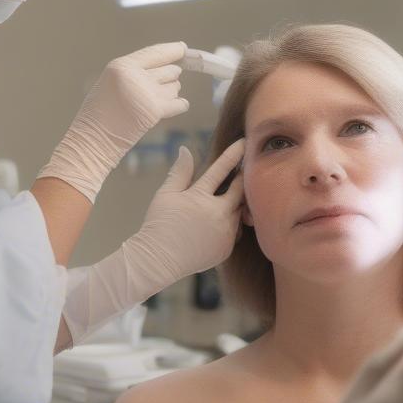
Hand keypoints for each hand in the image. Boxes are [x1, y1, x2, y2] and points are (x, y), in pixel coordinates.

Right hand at [37, 42, 188, 202]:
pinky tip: (167, 109)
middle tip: (153, 91)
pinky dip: (178, 106)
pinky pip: (180, 104)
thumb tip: (171, 66)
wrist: (93, 141)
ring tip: (150, 103)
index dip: (173, 50)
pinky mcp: (155, 111)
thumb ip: (136, 71)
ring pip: (175, 87)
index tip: (183, 49)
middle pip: (170, 69)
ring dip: (170, 94)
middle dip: (168, 78)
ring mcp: (147, 93)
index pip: (155, 52)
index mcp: (121, 65)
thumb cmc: (100, 113)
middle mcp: (135, 75)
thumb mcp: (112, 82)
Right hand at [60, 140, 244, 345]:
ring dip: (237, 204)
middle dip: (243, 179)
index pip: (222, 170)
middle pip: (240, 191)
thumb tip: (185, 149)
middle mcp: (218, 214)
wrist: (158, 260)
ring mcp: (225, 232)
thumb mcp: (165, 194)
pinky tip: (218, 224)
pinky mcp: (226, 248)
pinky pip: (235, 232)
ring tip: (228, 201)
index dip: (234, 154)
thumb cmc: (159, 224)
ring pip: (239, 212)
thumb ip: (179, 172)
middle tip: (244, 171)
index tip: (244, 142)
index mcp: (201, 197)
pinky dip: (230, 225)